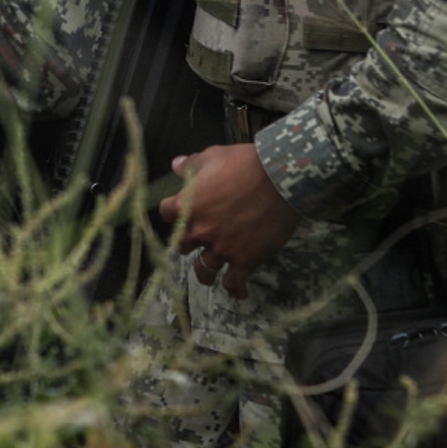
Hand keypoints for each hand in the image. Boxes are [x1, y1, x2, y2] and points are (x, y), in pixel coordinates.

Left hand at [155, 144, 302, 299]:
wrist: (280, 178)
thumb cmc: (245, 163)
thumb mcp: (214, 156)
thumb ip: (192, 164)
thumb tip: (176, 165)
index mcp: (187, 205)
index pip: (166, 213)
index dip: (174, 211)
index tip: (182, 210)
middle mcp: (200, 231)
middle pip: (181, 246)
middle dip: (188, 242)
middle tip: (200, 238)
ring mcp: (222, 248)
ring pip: (203, 271)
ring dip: (205, 270)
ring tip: (211, 270)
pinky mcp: (245, 260)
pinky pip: (233, 283)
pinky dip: (235, 289)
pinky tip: (239, 291)